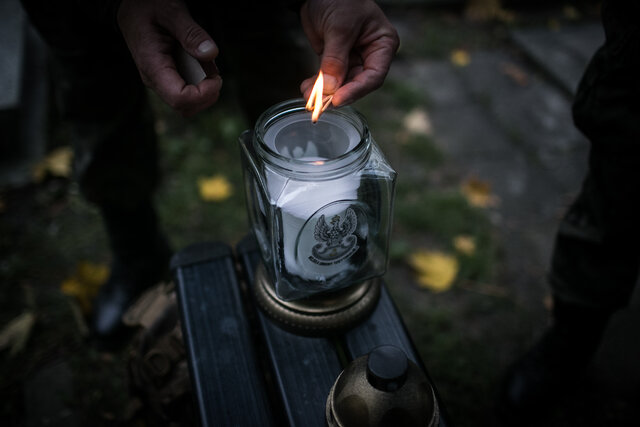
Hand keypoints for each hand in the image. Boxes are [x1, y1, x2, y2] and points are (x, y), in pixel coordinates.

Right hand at [117, 0, 222, 115]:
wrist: (130, 8)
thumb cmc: (147, 7)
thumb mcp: (171, 12)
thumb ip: (191, 33)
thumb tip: (211, 54)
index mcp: (153, 66)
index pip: (180, 99)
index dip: (203, 94)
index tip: (216, 77)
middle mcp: (155, 80)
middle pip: (186, 108)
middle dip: (207, 94)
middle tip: (214, 70)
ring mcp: (161, 82)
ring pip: (188, 105)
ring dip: (205, 89)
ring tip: (205, 62)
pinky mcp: (168, 79)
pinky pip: (188, 93)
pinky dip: (201, 83)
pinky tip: (200, 62)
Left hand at [299, 0, 399, 105]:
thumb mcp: (339, 28)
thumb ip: (335, 59)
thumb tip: (330, 87)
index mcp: (382, 45)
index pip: (374, 76)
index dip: (356, 90)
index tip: (338, 99)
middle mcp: (371, 55)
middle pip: (357, 83)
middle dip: (337, 93)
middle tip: (320, 103)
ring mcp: (353, 58)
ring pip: (341, 84)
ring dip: (324, 92)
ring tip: (309, 95)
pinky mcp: (336, 60)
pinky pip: (329, 78)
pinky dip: (318, 85)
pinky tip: (307, 88)